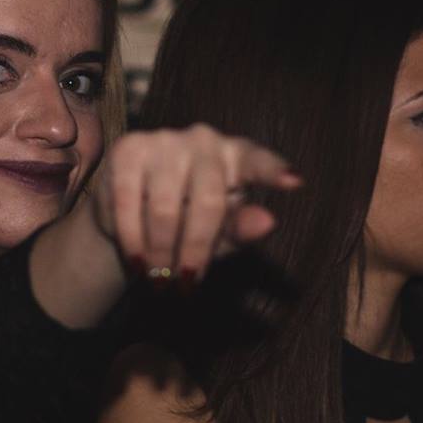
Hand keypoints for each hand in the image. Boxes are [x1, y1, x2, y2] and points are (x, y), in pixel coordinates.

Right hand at [85, 124, 298, 280]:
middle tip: (185, 283)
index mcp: (236, 155)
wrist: (131, 209)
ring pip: (165, 209)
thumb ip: (241, 228)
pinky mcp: (128, 150)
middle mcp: (203, 139)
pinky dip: (132, 240)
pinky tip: (136, 260)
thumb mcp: (220, 232)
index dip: (274, 171)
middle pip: (207, 203)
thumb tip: (268, 222)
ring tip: (159, 280)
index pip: (257, 161)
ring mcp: (163, 141)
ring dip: (160, 253)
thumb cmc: (189, 221)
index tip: (295, 181)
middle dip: (194, 251)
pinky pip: (129, 205)